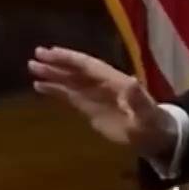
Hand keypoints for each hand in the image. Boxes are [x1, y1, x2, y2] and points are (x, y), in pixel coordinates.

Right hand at [27, 46, 175, 157]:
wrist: (156, 137)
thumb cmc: (153, 124)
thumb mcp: (147, 114)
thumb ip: (138, 100)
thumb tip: (130, 81)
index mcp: (114, 81)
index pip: (88, 66)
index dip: (70, 59)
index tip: (51, 52)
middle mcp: (102, 84)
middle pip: (76, 70)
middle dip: (57, 63)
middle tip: (35, 56)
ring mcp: (95, 95)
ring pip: (70, 81)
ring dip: (53, 74)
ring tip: (32, 68)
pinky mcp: (90, 108)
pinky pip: (70, 96)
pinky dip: (55, 90)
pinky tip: (40, 86)